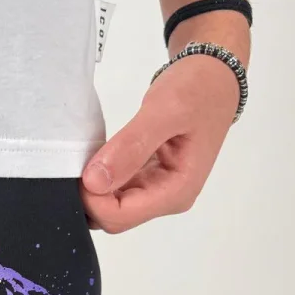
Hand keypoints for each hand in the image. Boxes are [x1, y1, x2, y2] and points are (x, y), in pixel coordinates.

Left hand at [81, 52, 240, 233]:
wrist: (214, 77)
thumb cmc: (197, 89)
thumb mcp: (164, 111)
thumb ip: (131, 146)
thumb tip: (95, 182)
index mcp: (177, 191)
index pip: (119, 217)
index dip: (92, 199)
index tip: (81, 166)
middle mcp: (166, 198)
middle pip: (112, 217)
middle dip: (90, 194)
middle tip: (80, 158)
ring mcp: (156, 190)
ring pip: (110, 205)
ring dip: (93, 186)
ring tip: (89, 153)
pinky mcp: (147, 178)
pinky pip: (114, 189)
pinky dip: (100, 176)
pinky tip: (98, 153)